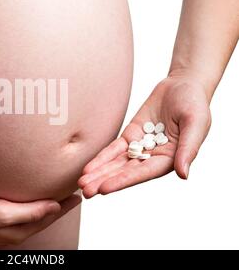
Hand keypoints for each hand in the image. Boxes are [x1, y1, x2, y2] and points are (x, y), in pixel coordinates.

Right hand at [0, 188, 80, 245]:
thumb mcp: (4, 212)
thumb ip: (31, 212)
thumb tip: (55, 207)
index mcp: (18, 231)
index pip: (49, 217)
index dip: (64, 206)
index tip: (78, 195)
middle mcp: (13, 231)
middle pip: (44, 218)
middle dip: (59, 207)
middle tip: (72, 194)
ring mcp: (4, 225)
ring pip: (33, 216)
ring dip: (47, 206)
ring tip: (56, 196)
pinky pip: (21, 213)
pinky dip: (32, 206)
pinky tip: (30, 198)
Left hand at [78, 75, 211, 198]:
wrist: (182, 85)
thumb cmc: (194, 104)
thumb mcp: (196, 123)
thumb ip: (188, 149)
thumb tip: (183, 174)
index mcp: (170, 159)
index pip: (142, 173)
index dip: (122, 181)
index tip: (103, 189)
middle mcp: (153, 158)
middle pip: (125, 172)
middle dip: (104, 181)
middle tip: (85, 191)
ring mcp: (140, 147)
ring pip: (116, 163)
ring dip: (99, 173)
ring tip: (81, 183)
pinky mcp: (130, 136)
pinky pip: (113, 148)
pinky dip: (101, 158)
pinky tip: (88, 168)